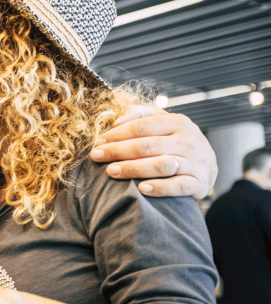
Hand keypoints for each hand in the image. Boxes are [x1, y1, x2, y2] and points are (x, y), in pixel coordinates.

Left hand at [90, 105, 216, 199]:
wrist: (207, 166)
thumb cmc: (175, 142)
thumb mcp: (162, 122)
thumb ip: (139, 114)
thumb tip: (117, 121)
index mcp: (178, 122)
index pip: (141, 126)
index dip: (117, 134)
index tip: (98, 142)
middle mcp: (189, 140)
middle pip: (147, 145)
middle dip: (117, 151)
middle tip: (96, 157)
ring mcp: (196, 162)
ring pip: (161, 165)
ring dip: (133, 168)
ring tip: (111, 171)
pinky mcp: (199, 182)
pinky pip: (179, 186)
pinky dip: (160, 188)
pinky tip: (141, 189)